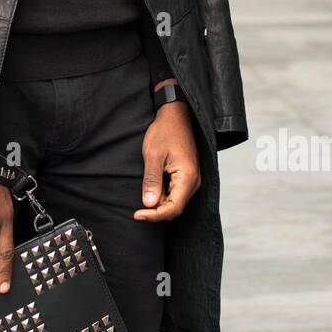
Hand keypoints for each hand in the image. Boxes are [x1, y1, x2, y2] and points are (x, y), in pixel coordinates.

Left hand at [135, 101, 200, 221]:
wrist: (176, 116)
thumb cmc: (165, 131)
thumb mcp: (153, 155)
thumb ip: (151, 181)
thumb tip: (148, 205)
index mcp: (187, 177)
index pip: (173, 208)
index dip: (155, 216)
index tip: (137, 215)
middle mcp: (194, 181)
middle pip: (175, 208)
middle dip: (156, 212)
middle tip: (137, 210)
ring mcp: (193, 179)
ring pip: (176, 202)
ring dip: (159, 204)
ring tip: (143, 197)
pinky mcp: (188, 176)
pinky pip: (176, 193)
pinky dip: (163, 196)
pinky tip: (151, 190)